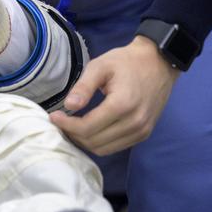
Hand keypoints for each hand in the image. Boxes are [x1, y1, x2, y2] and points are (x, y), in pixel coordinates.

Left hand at [50, 36, 179, 154]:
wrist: (158, 63)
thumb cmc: (126, 62)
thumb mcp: (100, 66)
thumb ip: (83, 87)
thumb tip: (69, 106)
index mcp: (122, 105)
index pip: (87, 128)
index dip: (66, 125)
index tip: (53, 116)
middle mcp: (134, 123)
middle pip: (93, 142)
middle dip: (73, 134)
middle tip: (61, 121)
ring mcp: (141, 131)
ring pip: (104, 149)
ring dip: (84, 141)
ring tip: (72, 126)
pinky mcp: (144, 134)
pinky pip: (116, 147)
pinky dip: (99, 143)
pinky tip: (89, 129)